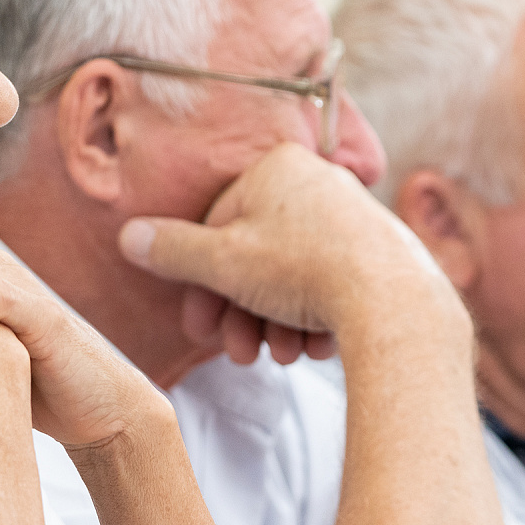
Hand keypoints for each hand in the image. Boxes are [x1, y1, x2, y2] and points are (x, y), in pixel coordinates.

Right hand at [117, 142, 453, 363]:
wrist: (394, 301)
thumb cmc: (304, 269)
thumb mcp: (222, 262)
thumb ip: (171, 250)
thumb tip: (130, 236)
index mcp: (277, 167)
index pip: (218, 223)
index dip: (201, 282)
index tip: (199, 325)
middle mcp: (318, 182)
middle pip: (256, 255)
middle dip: (240, 311)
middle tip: (238, 352)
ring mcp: (353, 217)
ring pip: (292, 276)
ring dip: (274, 323)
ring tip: (279, 357)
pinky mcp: (380, 253)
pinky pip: (331, 284)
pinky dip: (313, 318)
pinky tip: (311, 349)